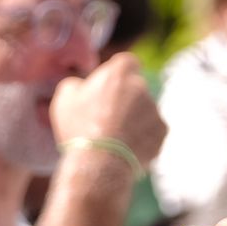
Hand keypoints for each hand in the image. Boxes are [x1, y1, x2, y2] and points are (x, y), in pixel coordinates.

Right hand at [50, 52, 167, 166]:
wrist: (100, 162)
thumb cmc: (79, 127)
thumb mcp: (64, 98)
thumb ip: (76, 84)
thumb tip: (81, 85)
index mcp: (119, 73)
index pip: (126, 62)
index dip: (118, 74)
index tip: (109, 87)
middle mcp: (141, 86)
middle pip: (135, 88)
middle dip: (125, 100)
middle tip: (106, 118)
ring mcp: (154, 109)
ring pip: (144, 111)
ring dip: (133, 120)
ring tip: (114, 139)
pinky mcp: (162, 131)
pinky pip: (152, 131)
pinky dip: (142, 138)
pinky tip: (125, 148)